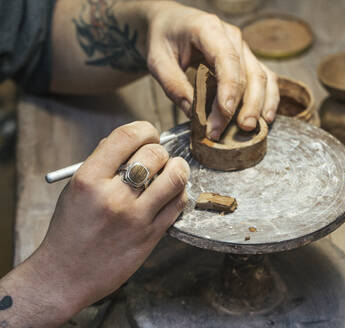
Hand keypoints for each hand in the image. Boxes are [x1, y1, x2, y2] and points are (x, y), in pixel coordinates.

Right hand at [27, 121, 188, 318]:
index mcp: (88, 179)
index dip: (145, 129)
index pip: (126, 136)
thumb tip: (132, 140)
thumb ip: (102, 163)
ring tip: (171, 170)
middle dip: (160, 150)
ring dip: (178, 168)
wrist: (66, 276)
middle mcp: (113, 196)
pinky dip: (179, 192)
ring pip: (175, 177)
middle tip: (158, 157)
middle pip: (155, 154)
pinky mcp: (151, 236)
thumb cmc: (70, 230)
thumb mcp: (75, 189)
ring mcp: (135, 218)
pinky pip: (178, 203)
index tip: (149, 134)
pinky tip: (170, 193)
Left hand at [139, 2, 279, 139]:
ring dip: (258, 105)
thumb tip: (195, 115)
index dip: (229, 88)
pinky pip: (266, 78)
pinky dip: (268, 99)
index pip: (226, 59)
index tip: (225, 112)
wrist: (170, 24)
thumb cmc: (163, 39)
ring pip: (261, 77)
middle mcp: (232, 37)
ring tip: (249, 128)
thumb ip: (174, 86)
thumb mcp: (157, 61)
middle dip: (242, 105)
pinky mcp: (248, 60)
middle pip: (247, 73)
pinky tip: (265, 118)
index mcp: (208, 29)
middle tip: (234, 129)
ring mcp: (243, 48)